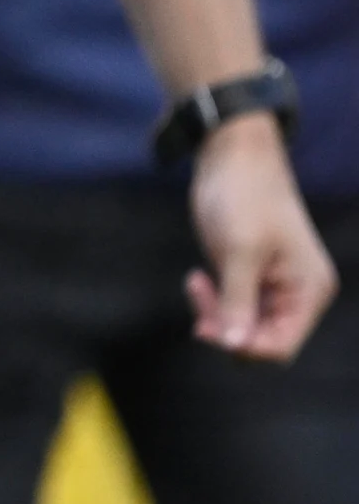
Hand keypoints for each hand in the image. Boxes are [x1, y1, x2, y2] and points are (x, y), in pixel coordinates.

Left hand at [187, 112, 336, 358]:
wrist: (232, 156)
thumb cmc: (244, 197)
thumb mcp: (240, 251)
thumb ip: (238, 301)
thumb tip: (234, 347)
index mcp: (308, 291)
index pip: (281, 346)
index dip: (245, 347)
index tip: (209, 325)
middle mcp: (296, 294)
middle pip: (261, 340)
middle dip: (227, 329)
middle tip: (199, 296)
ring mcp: (273, 286)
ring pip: (244, 326)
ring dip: (216, 315)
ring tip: (196, 284)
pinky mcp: (250, 276)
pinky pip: (234, 308)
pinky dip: (213, 302)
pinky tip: (197, 279)